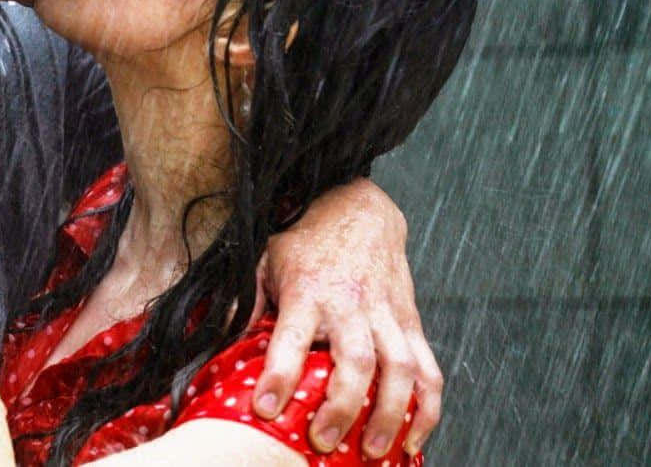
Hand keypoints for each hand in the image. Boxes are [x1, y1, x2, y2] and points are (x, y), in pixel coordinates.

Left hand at [252, 179, 440, 458]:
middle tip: (323, 441)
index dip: (279, 374)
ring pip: (399, 368)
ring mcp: (387, 314)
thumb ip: (246, 301)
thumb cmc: (308, 239)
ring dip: (389, 414)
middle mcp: (351, 304)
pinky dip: (427, 408)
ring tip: (374, 452)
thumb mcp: (266, 259)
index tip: (265, 409)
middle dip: (341, 406)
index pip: (292, 337)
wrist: (360, 208)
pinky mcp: (411, 322)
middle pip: (356, 360)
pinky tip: (413, 437)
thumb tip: (221, 339)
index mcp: (309, 290)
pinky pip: (428, 370)